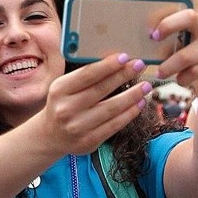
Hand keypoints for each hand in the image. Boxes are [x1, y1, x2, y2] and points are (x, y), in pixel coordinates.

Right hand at [35, 51, 153, 158]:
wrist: (51, 135)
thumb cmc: (63, 104)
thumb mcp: (65, 87)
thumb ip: (84, 77)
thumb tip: (115, 61)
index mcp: (59, 90)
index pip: (87, 75)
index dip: (107, 65)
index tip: (124, 56)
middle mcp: (66, 109)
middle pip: (101, 90)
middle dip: (123, 75)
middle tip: (139, 65)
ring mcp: (78, 127)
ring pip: (112, 108)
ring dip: (132, 96)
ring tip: (145, 86)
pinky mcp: (89, 141)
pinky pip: (114, 125)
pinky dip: (129, 113)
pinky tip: (139, 104)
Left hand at [150, 0, 197, 102]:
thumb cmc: (186, 64)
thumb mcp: (173, 48)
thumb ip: (158, 40)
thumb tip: (127, 35)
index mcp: (191, 21)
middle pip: (190, 16)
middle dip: (168, 25)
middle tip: (153, 37)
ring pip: (187, 54)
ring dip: (168, 65)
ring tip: (159, 72)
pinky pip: (194, 72)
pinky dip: (182, 78)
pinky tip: (179, 80)